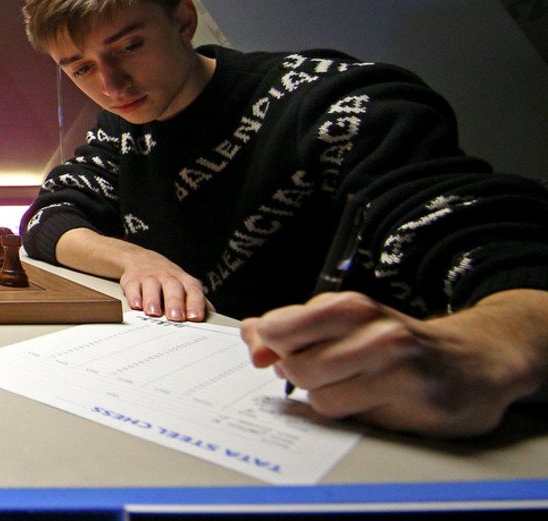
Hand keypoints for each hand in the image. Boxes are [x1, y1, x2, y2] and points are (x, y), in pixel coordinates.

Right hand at [117, 246, 210, 321]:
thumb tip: (213, 317)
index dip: (195, 304)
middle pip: (173, 287)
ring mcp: (149, 277)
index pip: (193, 291)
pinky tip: (137, 305)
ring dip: (153, 299)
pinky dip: (134, 296)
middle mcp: (168, 277)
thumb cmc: (168, 279)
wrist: (141, 260)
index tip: (195, 318)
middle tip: (176, 317)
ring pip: (152, 285)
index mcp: (184, 281)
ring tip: (154, 313)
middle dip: (175, 302)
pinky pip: (133, 286)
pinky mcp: (132, 279)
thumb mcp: (185, 286)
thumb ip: (198, 302)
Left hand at [241, 290, 547, 437]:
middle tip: (325, 373)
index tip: (277, 355)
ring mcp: (399, 369)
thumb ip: (292, 328)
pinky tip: (378, 402)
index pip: (278, 328)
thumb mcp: (343, 320)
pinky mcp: (416, 404)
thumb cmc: (396, 340)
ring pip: (322, 400)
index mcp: (349, 305)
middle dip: (300, 378)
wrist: (475, 359)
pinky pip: (356, 421)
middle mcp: (375, 331)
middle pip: (297, 368)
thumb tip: (250, 336)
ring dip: (328, 399)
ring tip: (354, 387)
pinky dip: (356, 415)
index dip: (270, 348)